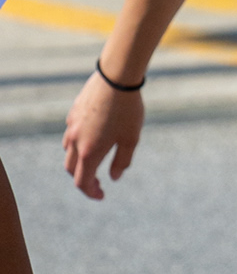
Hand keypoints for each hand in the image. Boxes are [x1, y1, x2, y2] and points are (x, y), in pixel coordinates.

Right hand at [63, 71, 143, 199]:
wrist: (116, 78)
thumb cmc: (128, 110)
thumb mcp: (131, 139)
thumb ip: (122, 161)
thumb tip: (114, 177)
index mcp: (89, 152)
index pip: (82, 182)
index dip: (91, 192)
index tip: (102, 195)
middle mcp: (75, 141)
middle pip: (71, 169)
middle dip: (83, 179)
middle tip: (99, 182)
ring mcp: (71, 126)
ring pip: (67, 150)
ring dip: (79, 160)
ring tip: (96, 159)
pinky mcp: (73, 113)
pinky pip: (71, 134)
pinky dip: (78, 143)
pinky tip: (94, 136)